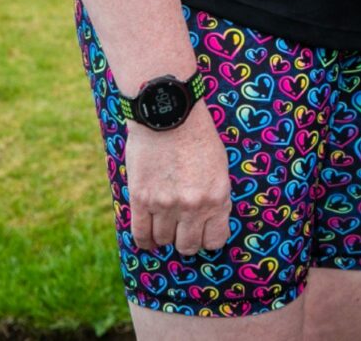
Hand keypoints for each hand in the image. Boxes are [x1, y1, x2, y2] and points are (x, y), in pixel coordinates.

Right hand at [125, 110, 232, 254]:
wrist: (169, 115)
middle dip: (186, 241)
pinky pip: (141, 235)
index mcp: (218, 196)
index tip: (202, 234)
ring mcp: (165, 204)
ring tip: (165, 225)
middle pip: (188, 245)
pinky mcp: (141, 199)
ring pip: (164, 241)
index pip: (215, 240)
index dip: (208, 239)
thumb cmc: (197, 136)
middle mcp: (193, 206)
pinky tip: (148, 240)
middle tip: (182, 231)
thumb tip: (207, 220)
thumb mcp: (218, 167)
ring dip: (165, 236)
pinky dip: (145, 241)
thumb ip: (214, 195)